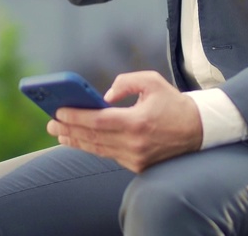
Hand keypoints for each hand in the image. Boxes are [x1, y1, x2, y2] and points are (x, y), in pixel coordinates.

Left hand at [47, 71, 201, 172]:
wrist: (197, 130)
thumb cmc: (172, 102)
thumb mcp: (151, 81)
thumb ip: (125, 82)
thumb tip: (104, 96)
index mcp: (137, 122)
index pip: (98, 121)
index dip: (75, 117)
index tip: (58, 111)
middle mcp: (134, 143)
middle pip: (93, 137)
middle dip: (68, 129)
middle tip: (50, 123)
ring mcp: (135, 158)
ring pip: (98, 149)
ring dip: (75, 141)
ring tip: (58, 133)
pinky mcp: (137, 166)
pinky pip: (109, 154)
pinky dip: (92, 147)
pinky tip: (78, 140)